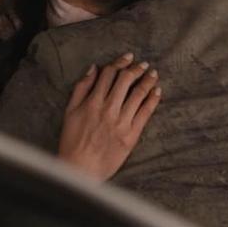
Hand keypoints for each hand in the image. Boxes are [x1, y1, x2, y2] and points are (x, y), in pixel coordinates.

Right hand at [57, 53, 160, 180]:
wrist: (81, 169)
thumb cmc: (72, 141)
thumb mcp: (70, 112)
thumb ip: (81, 89)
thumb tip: (93, 69)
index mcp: (92, 102)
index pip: (109, 75)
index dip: (120, 63)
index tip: (128, 57)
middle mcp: (108, 109)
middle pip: (125, 81)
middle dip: (136, 69)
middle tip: (143, 64)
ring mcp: (121, 122)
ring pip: (138, 94)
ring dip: (147, 81)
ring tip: (153, 74)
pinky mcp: (131, 135)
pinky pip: (145, 113)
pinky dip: (153, 100)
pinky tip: (157, 91)